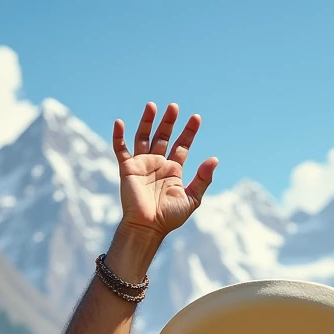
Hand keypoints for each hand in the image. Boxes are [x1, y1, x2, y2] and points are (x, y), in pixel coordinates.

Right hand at [113, 102, 217, 240]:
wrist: (147, 227)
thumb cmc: (169, 217)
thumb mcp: (192, 199)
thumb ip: (203, 179)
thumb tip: (214, 159)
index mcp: (173, 171)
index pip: (182, 146)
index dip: (189, 132)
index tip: (196, 118)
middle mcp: (158, 164)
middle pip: (163, 137)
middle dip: (169, 122)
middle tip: (174, 107)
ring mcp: (142, 165)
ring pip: (144, 137)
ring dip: (147, 121)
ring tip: (152, 106)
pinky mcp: (127, 169)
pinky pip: (120, 149)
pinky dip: (118, 136)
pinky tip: (119, 123)